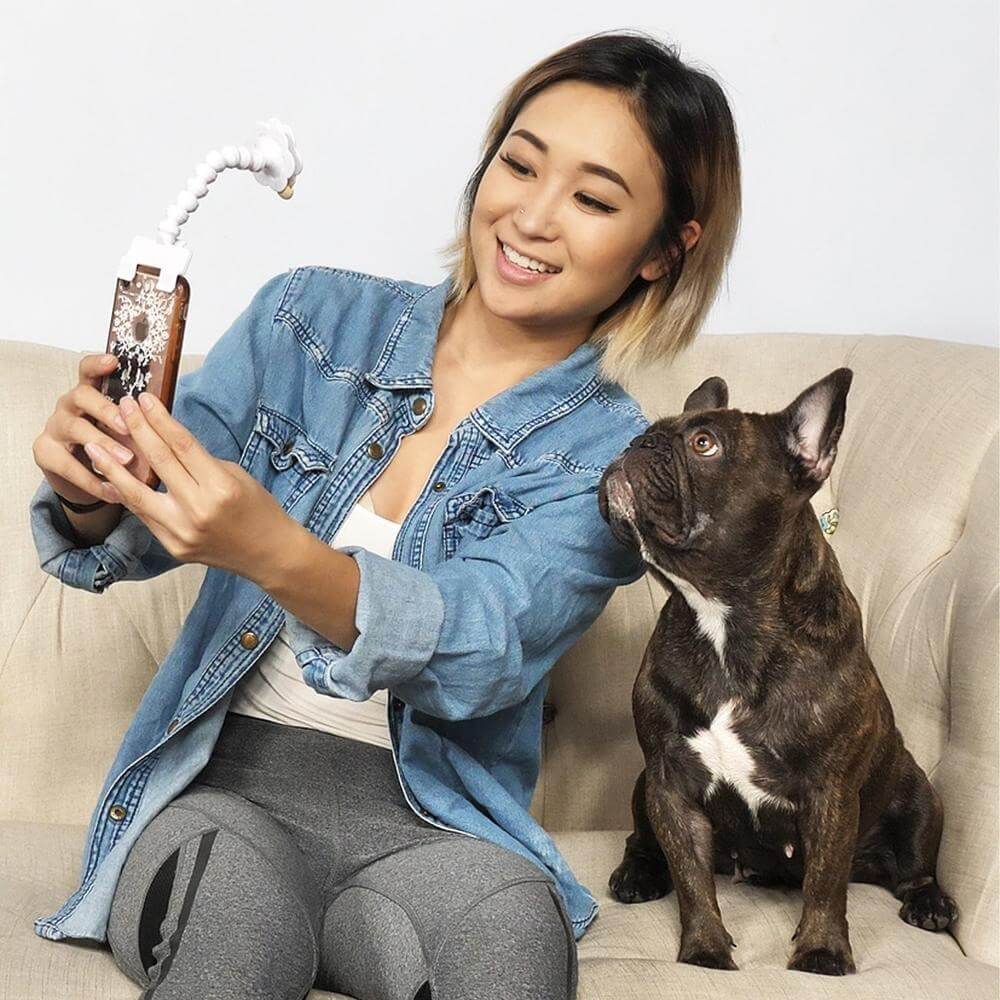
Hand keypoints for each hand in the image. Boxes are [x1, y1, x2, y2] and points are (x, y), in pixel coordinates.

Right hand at [31, 352, 151, 505]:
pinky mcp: (45, 452)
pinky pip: (67, 464)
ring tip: (127, 460)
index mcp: (90, 393)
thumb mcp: (125, 430)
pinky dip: (93, 479)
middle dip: (106, 410)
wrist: (83, 476)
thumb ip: (138, 422)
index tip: (114, 361)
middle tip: (129, 426)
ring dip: (103, 444)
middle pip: (82, 396)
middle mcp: (69, 405)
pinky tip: (113, 490)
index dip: (98, 363)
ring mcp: (54, 427)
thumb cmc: (112, 444)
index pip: (88, 370)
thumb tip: (166, 421)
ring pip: (75, 429)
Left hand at [84, 390, 289, 578]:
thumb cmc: (258, 509)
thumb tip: (166, 442)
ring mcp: (182, 531)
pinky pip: (144, 516)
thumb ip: (200, 462)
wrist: (269, 554)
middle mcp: (198, 509)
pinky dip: (127, 496)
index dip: (159, 419)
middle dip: (138, 430)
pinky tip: (112, 479)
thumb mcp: (236, 476)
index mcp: (220, 487)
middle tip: (122, 408)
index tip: (143, 399)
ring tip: (93, 446)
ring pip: (137, 494)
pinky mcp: (173, 546)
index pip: (182, 444)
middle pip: (159, 462)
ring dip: (112, 468)